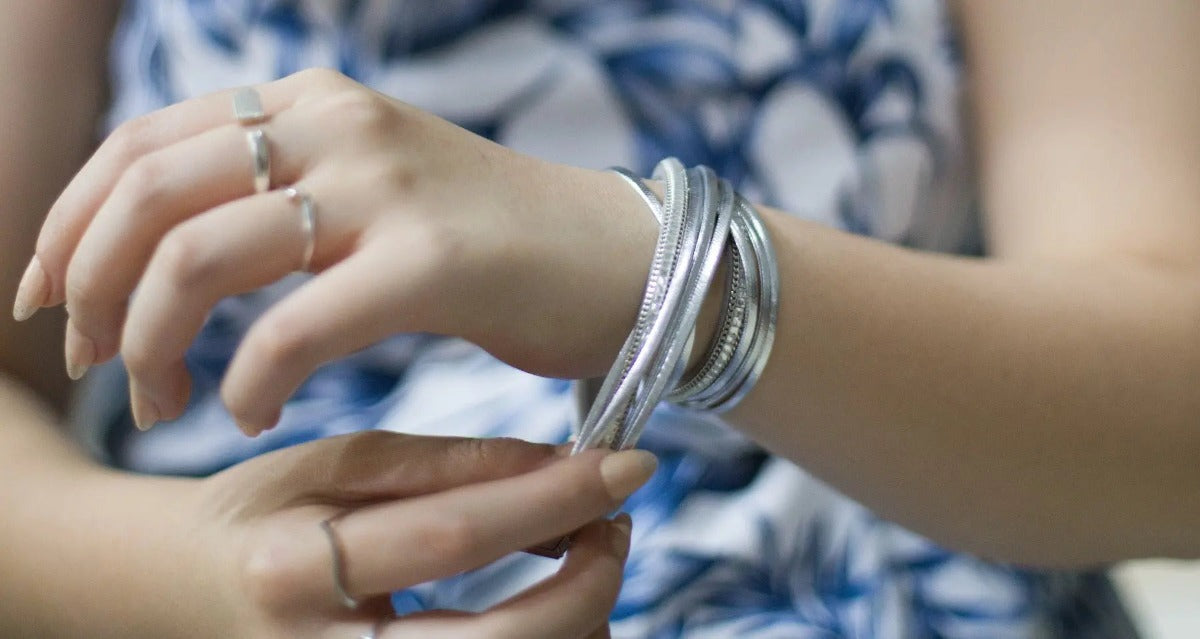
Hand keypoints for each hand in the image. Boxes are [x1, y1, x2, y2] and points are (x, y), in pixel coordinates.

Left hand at [12, 68, 657, 433]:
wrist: (620, 262)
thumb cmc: (488, 247)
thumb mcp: (365, 195)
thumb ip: (274, 199)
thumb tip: (160, 252)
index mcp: (312, 101)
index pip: (143, 146)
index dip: (69, 225)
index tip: (45, 301)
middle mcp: (338, 123)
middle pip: (150, 195)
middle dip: (91, 289)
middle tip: (92, 363)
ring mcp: (385, 185)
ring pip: (200, 257)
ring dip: (153, 345)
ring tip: (160, 405)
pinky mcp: (432, 259)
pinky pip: (293, 326)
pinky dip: (248, 381)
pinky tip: (250, 415)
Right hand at [171, 432, 652, 638]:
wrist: (179, 591)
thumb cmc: (262, 515)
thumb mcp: (331, 463)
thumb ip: (440, 464)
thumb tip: (555, 463)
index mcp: (292, 568)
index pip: (450, 536)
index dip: (551, 500)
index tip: (625, 466)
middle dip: (586, 585)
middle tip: (618, 525)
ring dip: (578, 624)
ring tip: (590, 560)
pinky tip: (555, 608)